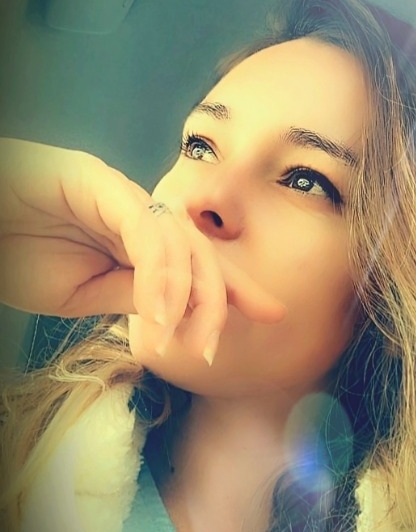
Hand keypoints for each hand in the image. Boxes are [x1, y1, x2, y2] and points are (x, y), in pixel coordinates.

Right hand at [0, 139, 284, 358]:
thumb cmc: (15, 254)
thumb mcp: (80, 292)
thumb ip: (131, 293)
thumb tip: (179, 310)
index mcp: (134, 235)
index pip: (196, 261)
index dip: (235, 286)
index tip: (273, 314)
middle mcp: (135, 209)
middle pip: (199, 250)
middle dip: (219, 298)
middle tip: (210, 349)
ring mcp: (118, 192)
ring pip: (178, 240)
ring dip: (185, 296)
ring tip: (177, 340)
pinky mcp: (96, 181)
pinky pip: (143, 231)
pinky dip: (157, 274)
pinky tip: (158, 311)